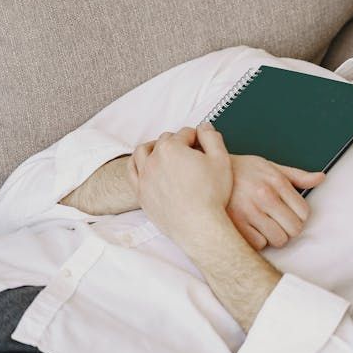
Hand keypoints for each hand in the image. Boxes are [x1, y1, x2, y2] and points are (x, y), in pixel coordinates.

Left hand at [133, 123, 232, 245]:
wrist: (198, 226)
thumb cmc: (211, 194)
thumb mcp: (221, 160)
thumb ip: (212, 137)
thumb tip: (204, 127)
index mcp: (172, 148)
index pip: (185, 133)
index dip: (198, 137)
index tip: (204, 147)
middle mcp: (153, 159)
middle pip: (164, 140)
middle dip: (178, 142)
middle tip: (191, 153)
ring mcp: (144, 176)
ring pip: (143, 152)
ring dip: (154, 147)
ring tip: (165, 152)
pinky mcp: (140, 192)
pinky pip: (131, 171)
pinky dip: (138, 163)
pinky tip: (148, 165)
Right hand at [227, 155, 324, 249]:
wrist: (205, 172)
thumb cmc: (240, 171)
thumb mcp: (270, 166)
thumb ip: (297, 175)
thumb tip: (320, 178)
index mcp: (276, 181)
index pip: (304, 212)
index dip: (299, 217)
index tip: (290, 215)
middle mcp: (265, 196)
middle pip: (294, 229)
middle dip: (289, 229)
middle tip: (278, 223)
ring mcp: (249, 211)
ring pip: (278, 240)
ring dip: (274, 237)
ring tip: (265, 227)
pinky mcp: (234, 224)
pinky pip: (258, 244)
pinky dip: (257, 241)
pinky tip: (251, 230)